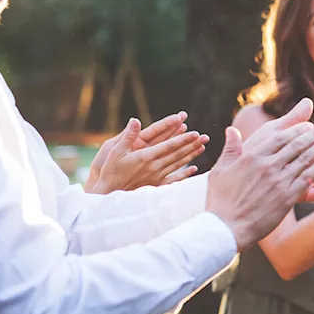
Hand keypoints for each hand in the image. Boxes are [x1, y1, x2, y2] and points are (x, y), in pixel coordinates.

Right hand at [85, 112, 208, 193]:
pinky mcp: (155, 184)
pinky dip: (185, 174)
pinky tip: (194, 169)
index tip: (195, 133)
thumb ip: (127, 136)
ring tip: (203, 147)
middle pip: (177, 153)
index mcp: (145, 157)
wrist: (108, 193)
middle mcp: (154, 166)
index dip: (182, 139)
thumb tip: (135, 120)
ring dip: (191, 155)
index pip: (168, 146)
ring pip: (177, 163)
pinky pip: (173, 179)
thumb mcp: (115, 151)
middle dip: (192, 144)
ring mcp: (156, 176)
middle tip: (205, 137)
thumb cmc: (110, 170)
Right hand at [206, 98, 313, 249]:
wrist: (226, 228)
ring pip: (306, 159)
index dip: (297, 129)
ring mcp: (279, 181)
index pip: (280, 137)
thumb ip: (231, 148)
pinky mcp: (288, 197)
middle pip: (298, 145)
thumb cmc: (220, 201)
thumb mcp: (221, 170)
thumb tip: (232, 130)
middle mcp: (268, 166)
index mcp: (252, 157)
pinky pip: (309, 178)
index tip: (309, 125)